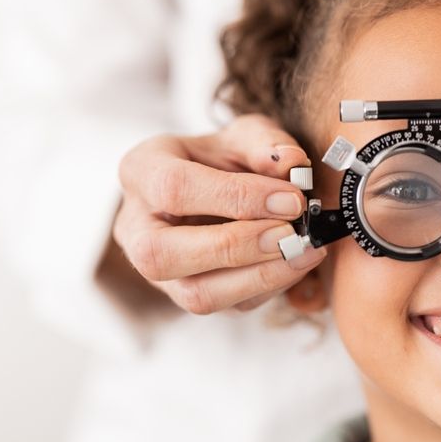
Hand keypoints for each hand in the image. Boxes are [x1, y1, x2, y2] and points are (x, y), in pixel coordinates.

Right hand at [113, 114, 325, 313]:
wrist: (216, 186)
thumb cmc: (225, 157)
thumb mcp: (244, 135)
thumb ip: (267, 143)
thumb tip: (293, 162)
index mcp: (141, 171)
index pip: (174, 188)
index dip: (236, 197)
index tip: (291, 199)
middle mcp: (136, 227)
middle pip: (163, 254)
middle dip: (237, 247)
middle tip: (292, 234)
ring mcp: (157, 269)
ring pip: (194, 294)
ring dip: (258, 277)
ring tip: (305, 252)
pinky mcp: (188, 294)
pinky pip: (226, 306)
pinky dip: (269, 287)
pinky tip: (297, 263)